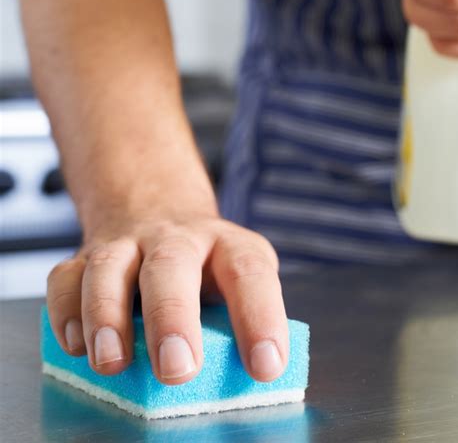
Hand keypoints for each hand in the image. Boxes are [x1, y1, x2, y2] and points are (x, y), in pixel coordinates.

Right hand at [46, 214, 287, 384]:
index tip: (265, 366)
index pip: (249, 272)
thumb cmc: (203, 262)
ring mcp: (128, 243)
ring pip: (109, 266)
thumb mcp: (234, 278)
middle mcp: (176, 238)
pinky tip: (76, 344)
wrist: (156, 206)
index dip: (260, 316)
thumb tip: (235, 378)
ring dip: (105, 315)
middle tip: (177, 368)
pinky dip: (66, 312)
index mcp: (226, 245)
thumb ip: (233, 319)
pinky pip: (66, 277)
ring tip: (111, 361)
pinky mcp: (87, 255)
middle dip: (171, 316)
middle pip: (170, 264)